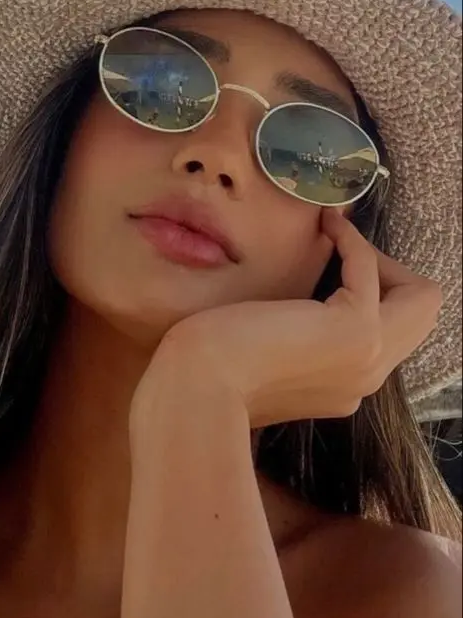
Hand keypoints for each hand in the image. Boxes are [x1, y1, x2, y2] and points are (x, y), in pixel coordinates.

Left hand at [131, 209, 442, 431]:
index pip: (393, 332)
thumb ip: (292, 339)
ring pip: (420, 297)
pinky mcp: (355, 331)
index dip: (373, 291)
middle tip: (344, 246)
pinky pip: (371, 270)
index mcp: (346, 383)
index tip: (333, 261)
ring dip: (379, 255)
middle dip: (390, 271)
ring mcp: (367, 357)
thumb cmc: (211, 371)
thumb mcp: (264, 355)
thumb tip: (292, 306)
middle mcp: (368, 375)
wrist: (196, 392)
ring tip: (336, 232)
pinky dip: (353, 240)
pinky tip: (325, 225)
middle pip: (420, 314)